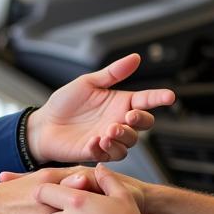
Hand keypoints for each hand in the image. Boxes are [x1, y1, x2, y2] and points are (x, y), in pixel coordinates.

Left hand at [26, 53, 174, 164]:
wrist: (44, 124)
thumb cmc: (66, 103)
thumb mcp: (88, 83)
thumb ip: (112, 73)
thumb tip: (135, 57)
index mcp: (120, 102)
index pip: (146, 100)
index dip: (158, 97)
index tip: (169, 96)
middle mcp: (119, 121)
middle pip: (143, 124)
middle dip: (140, 121)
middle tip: (128, 115)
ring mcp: (109, 139)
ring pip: (129, 143)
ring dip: (122, 137)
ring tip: (108, 131)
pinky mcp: (97, 153)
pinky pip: (109, 155)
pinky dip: (104, 149)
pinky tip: (93, 141)